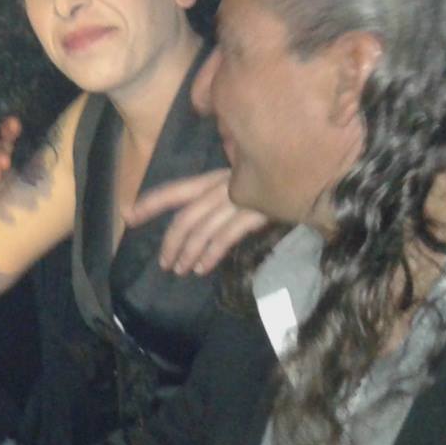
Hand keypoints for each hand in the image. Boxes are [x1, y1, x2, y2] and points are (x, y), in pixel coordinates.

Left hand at [123, 168, 269, 275]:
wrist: (317, 174)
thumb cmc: (279, 177)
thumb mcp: (245, 181)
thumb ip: (223, 191)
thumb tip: (203, 217)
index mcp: (215, 178)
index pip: (175, 190)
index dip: (150, 203)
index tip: (128, 216)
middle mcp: (221, 186)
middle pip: (184, 217)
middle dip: (170, 242)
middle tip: (163, 263)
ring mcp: (238, 198)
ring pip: (201, 230)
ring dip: (187, 253)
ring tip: (179, 270)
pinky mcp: (255, 212)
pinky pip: (225, 236)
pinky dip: (209, 254)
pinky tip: (201, 268)